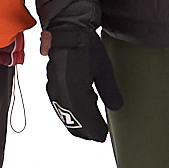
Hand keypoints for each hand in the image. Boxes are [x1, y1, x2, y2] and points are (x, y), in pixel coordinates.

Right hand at [44, 27, 114, 142]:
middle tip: (97, 136)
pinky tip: (78, 112)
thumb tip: (117, 109)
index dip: (96, 130)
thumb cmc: (87, 47)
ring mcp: (54, 91)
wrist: (67, 31)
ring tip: (88, 127)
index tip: (104, 136)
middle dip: (86, 131)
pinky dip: (70, 113)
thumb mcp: (104, 70)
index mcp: (76, 94)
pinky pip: (60, 107)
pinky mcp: (52, 85)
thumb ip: (110, 92)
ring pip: (66, 116)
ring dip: (77, 123)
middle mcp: (62, 96)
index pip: (87, 121)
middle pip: (74, 122)